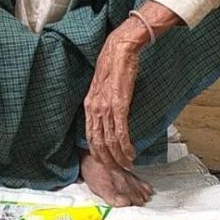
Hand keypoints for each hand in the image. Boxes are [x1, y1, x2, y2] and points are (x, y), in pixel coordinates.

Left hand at [84, 36, 140, 168]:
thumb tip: (110, 115)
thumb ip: (103, 102)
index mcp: (89, 105)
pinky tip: (131, 154)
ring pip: (110, 141)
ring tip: (128, 165)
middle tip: (118, 170)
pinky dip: (126, 146)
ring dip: (119, 157)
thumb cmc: (114, 65)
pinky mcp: (119, 105)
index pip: (90, 136)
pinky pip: (121, 132)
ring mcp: (106, 108)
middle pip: (98, 143)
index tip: (107, 162)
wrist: (120, 50)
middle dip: (108, 160)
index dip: (98, 152)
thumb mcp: (102, 87)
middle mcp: (94, 109)